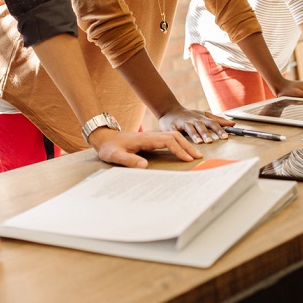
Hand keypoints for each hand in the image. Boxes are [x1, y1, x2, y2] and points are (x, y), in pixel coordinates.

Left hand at [88, 128, 202, 166]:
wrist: (104, 138)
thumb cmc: (109, 148)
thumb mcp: (115, 155)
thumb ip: (129, 160)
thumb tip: (145, 166)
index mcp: (145, 139)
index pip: (167, 141)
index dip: (178, 150)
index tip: (187, 159)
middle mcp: (151, 135)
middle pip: (174, 136)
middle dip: (187, 146)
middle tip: (197, 157)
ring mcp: (152, 136)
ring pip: (173, 136)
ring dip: (185, 144)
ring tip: (194, 154)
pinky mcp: (151, 139)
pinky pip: (169, 138)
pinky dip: (179, 143)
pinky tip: (183, 150)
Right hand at [157, 108, 234, 143]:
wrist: (170, 110)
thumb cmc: (189, 115)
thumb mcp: (204, 116)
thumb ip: (218, 120)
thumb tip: (232, 123)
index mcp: (201, 118)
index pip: (212, 123)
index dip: (219, 130)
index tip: (225, 137)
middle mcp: (193, 120)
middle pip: (201, 126)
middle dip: (206, 133)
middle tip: (211, 141)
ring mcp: (182, 122)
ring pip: (189, 128)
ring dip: (194, 135)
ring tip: (199, 142)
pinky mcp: (171, 126)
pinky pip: (174, 131)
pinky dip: (176, 134)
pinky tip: (178, 139)